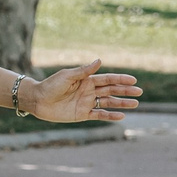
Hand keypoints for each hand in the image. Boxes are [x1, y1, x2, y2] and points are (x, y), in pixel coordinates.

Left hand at [26, 59, 143, 122]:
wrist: (37, 100)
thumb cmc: (50, 85)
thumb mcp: (67, 76)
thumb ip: (84, 71)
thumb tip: (100, 60)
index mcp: (86, 80)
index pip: (107, 79)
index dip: (120, 79)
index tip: (134, 80)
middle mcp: (89, 91)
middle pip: (111, 90)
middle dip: (125, 91)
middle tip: (139, 92)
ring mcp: (86, 103)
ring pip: (108, 103)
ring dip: (121, 103)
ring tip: (135, 104)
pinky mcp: (82, 114)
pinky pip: (99, 115)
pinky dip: (110, 116)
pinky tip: (121, 116)